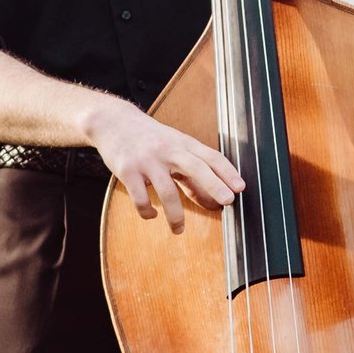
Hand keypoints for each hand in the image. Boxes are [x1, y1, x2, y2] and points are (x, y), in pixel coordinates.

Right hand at [84, 99, 244, 233]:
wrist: (112, 121)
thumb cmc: (149, 139)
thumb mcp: (173, 149)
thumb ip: (192, 176)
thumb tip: (213, 203)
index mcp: (182, 143)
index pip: (210, 156)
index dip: (227, 171)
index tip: (241, 187)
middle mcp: (167, 150)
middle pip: (195, 167)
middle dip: (213, 184)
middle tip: (228, 201)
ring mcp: (147, 161)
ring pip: (167, 191)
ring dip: (176, 216)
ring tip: (179, 230)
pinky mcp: (127, 171)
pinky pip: (140, 198)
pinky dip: (148, 211)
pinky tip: (152, 215)